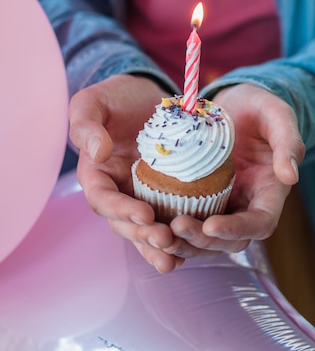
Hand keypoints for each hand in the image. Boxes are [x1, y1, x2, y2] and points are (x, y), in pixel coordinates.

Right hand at [70, 74, 190, 272]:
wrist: (143, 94)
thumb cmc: (114, 97)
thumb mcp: (93, 102)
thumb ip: (87, 125)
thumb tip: (98, 153)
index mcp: (95, 173)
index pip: (102, 198)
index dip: (121, 210)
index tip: (144, 214)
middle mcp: (117, 190)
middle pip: (124, 222)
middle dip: (143, 235)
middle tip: (165, 240)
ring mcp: (141, 194)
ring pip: (145, 228)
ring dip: (157, 245)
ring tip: (175, 256)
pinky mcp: (165, 192)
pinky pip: (168, 217)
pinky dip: (177, 235)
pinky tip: (191, 247)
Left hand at [167, 83, 304, 258]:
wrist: (237, 102)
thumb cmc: (261, 107)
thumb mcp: (278, 115)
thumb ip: (288, 142)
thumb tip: (291, 177)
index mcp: (270, 191)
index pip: (260, 223)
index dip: (236, 229)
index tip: (210, 225)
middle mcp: (246, 204)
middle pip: (228, 240)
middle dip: (203, 240)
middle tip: (175, 228)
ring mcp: (222, 203)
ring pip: (205, 238)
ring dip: (183, 242)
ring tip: (158, 234)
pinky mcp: (199, 197)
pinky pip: (186, 218)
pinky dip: (169, 226)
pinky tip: (149, 222)